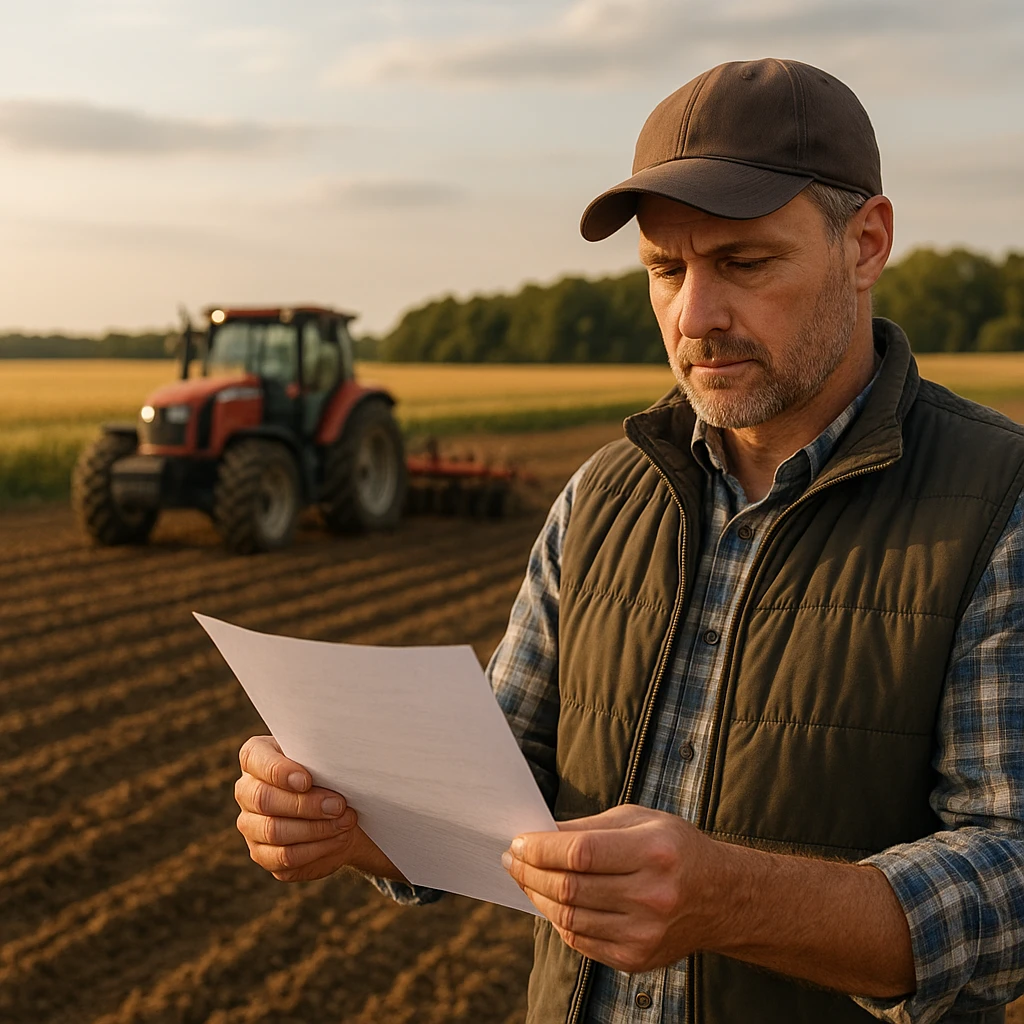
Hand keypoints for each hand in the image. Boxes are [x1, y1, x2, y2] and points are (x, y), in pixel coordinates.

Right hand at [234, 735, 364, 881]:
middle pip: (264, 800)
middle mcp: (246, 791)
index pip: (254, 759)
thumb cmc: (328, 773)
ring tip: (345, 821)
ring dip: (316, 828)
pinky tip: (338, 838)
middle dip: (306, 804)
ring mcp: (251, 825)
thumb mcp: (323, 758)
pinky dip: (316, 848)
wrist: (339, 809)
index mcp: (255, 758)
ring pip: (274, 831)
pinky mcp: (263, 854)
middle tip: (338, 805)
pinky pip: (284, 857)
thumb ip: (319, 757)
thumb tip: (331, 765)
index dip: (278, 772)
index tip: (307, 781)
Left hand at [502, 804, 718, 972]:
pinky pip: (580, 941)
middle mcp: (651, 896)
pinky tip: (550, 901)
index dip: (540, 848)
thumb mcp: (638, 820)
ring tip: (525, 877)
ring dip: (537, 896)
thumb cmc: (674, 848)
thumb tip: (539, 833)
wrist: (721, 898)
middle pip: (569, 888)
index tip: (518, 841)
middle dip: (530, 871)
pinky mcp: (636, 959)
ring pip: (568, 919)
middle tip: (512, 858)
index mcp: (654, 852)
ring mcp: (644, 933)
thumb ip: (588, 828)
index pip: (579, 853)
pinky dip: (557, 920)